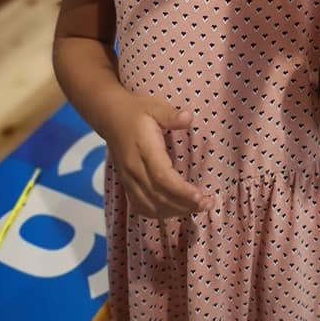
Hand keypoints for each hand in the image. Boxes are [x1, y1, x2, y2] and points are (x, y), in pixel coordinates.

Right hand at [104, 93, 213, 217]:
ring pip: (150, 205)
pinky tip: (175, 210)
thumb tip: (189, 117)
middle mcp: (134, 169)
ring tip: (197, 207)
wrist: (111, 117)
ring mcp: (128, 179)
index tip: (201, 196)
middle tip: (208, 204)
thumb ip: (171, 115)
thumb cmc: (137, 111)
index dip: (181, 191)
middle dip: (185, 204)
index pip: (162, 177)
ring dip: (175, 211)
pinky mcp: (126, 184)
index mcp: (144, 149)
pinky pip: (141, 206)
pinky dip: (159, 213)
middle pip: (159, 196)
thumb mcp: (155, 106)